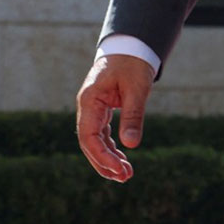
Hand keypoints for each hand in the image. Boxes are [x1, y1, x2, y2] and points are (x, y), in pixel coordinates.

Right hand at [75, 54, 155, 182]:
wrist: (131, 46)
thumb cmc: (133, 63)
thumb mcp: (137, 89)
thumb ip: (133, 115)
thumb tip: (131, 145)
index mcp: (89, 101)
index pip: (88, 136)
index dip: (101, 156)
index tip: (118, 169)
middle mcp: (87, 107)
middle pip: (89, 143)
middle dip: (105, 163)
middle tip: (125, 178)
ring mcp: (92, 110)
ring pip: (95, 141)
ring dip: (108, 158)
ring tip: (126, 174)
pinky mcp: (101, 111)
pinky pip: (102, 135)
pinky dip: (111, 148)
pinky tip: (122, 159)